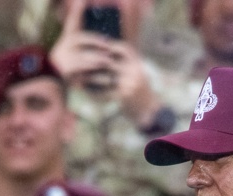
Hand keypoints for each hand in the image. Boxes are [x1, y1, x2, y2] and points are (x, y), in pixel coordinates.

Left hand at [50, 0, 161, 121]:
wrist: (151, 112)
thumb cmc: (142, 92)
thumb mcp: (139, 74)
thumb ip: (128, 64)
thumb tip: (111, 53)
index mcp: (139, 64)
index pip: (124, 49)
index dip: (111, 45)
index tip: (98, 46)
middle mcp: (135, 72)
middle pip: (110, 62)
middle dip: (95, 61)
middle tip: (81, 60)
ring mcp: (130, 84)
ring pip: (105, 77)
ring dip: (92, 77)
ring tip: (81, 76)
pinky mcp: (125, 97)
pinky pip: (105, 93)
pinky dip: (95, 93)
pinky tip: (87, 92)